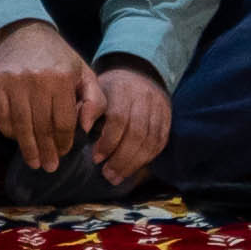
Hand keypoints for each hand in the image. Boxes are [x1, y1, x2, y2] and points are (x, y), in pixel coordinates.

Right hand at [0, 18, 95, 172]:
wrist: (22, 31)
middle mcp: (38, 80)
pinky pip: (2, 116)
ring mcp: (14, 82)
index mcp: (63, 77)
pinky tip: (17, 140)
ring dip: (28, 148)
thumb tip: (85, 128)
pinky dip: (9, 132)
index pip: (64, 121)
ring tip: (34, 162)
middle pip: (42, 127)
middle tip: (49, 167)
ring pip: (21, 125)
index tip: (64, 153)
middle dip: (47, 151)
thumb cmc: (57, 57)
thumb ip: (94, 100)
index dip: (64, 141)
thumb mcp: (83, 72)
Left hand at [84, 58, 174, 186]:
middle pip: (136, 133)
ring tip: (117, 176)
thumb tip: (83, 128)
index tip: (96, 158)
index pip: (118, 119)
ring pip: (150, 141)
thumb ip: (87, 108)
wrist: (138, 73)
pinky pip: (160, 142)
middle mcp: (144, 97)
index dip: (108, 142)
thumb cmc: (109, 88)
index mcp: (122, 89)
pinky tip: (133, 168)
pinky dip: (147, 158)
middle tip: (107, 175)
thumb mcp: (94, 90)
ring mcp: (159, 107)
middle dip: (121, 159)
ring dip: (133, 163)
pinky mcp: (167, 118)